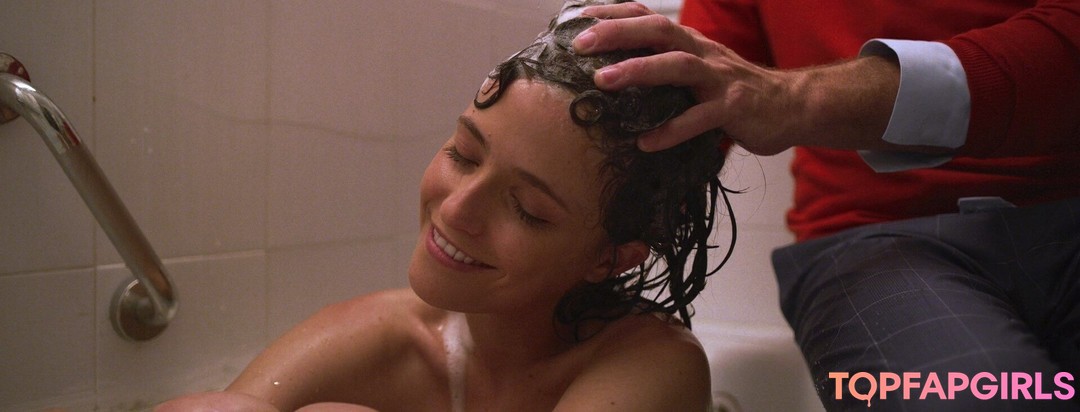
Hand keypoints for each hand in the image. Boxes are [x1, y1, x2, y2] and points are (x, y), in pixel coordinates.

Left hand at [573, 3, 900, 154]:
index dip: (613, 14)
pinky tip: (646, 142)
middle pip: (658, 31)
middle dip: (618, 33)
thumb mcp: (698, 70)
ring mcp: (719, 79)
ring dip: (638, 71)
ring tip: (603, 82)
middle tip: (581, 44)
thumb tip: (615, 73)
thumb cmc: (734, 91)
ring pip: (677, 66)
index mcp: (690, 42)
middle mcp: (703, 53)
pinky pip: (699, 119)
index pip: (648, 17)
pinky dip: (671, 130)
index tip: (577, 18)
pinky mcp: (733, 108)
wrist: (790, 106)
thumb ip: (664, 68)